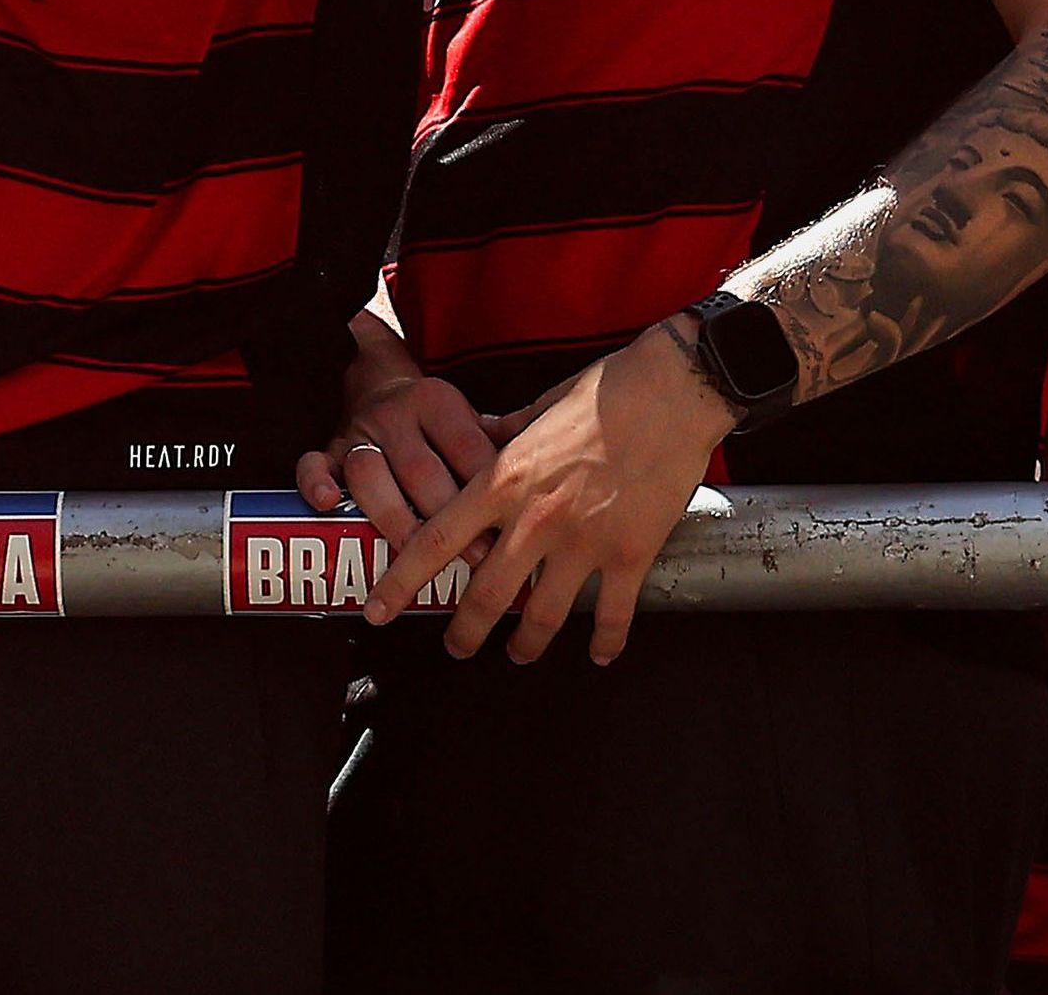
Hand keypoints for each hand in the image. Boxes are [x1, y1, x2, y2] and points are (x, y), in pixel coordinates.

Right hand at [294, 308, 503, 545]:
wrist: (373, 378)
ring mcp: (358, 433)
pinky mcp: (327, 450)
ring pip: (369, 474)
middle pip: (420, 469)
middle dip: (448, 519)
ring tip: (414, 556)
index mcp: (437, 403)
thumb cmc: (436, 419)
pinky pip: (313, 464)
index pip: (467, 450)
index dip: (490, 494)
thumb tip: (555, 477)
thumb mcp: (471, 418)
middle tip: (476, 561)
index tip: (513, 535)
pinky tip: (329, 507)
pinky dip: (316, 483)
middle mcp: (394, 415)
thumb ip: (503, 443)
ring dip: (395, 518)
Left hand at [367, 316, 732, 662]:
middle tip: (457, 648)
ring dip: (526, 644)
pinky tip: (598, 654)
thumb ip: (499, 437)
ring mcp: (583, 541)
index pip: (434, 542)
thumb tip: (474, 437)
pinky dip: (604, 641)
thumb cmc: (600, 394)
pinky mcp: (631, 554)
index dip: (400, 583)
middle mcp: (534, 518)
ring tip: (518, 654)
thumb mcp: (532, 410)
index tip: (376, 609)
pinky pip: (611, 613)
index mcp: (501, 482)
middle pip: (484, 594)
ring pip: (542, 614)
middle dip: (464, 631)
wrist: (672, 392)